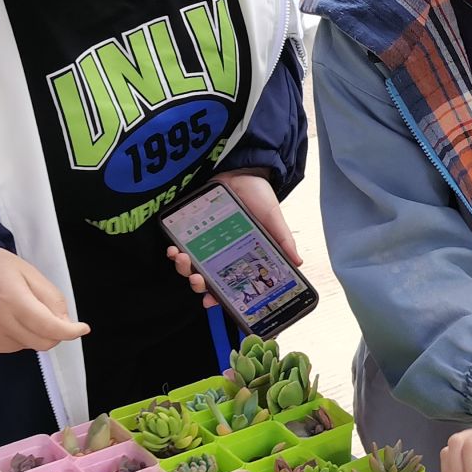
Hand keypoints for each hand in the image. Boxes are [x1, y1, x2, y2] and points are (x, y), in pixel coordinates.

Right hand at [0, 248, 89, 352]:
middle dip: (54, 333)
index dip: (70, 331)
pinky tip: (6, 319)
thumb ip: (52, 298)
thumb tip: (65, 324)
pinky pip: (10, 347)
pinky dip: (17, 337)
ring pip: (27, 346)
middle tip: (50, 316)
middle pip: (41, 342)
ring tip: (20, 312)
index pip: (49, 327)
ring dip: (33, 334)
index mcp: (12, 299)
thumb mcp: (31, 273)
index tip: (82, 329)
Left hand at [166, 172, 301, 309]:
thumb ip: (283, 240)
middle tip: (197, 279)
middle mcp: (221, 253)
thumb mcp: (274, 219)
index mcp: (241, 257)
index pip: (229, 284)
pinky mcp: (191, 229)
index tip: (212, 302)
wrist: (242, 169)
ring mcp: (204, 242)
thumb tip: (297, 263)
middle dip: (198, 284)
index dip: (220, 296)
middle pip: (205, 279)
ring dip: (183, 268)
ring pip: (189, 266)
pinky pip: (179, 245)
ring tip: (181, 258)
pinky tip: (173, 247)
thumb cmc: (259, 196)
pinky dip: (174, 251)